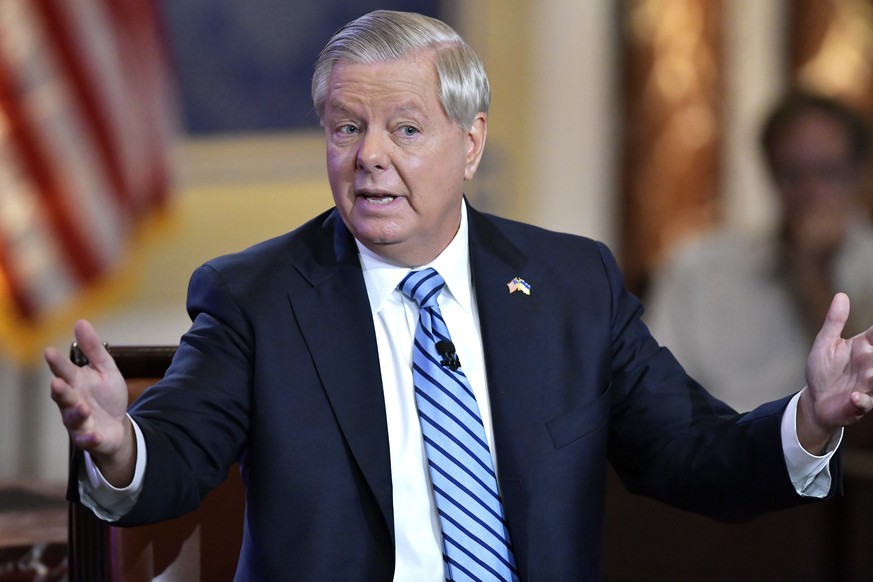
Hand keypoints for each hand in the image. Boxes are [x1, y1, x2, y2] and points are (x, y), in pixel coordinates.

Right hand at [44, 320, 135, 484]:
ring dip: (76, 413)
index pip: (64, 371)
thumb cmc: (106, 396)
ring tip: (83, 407)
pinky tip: (95, 435)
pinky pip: (88, 439)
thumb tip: (80, 322)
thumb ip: (93, 349)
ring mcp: (79, 421)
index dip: (56, 362)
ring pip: (73, 418)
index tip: (49, 351)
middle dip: (60, 390)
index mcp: (75, 383)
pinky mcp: (89, 438)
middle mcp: (72, 402)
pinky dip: (91, 438)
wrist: (117, 427)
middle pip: (63, 396)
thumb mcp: (105, 369)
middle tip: (57, 382)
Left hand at [797, 293, 872, 452]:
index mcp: (864, 347)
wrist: (815, 400)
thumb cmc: (823, 369)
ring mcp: (867, 385)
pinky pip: (864, 403)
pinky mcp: (859, 404)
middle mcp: (871, 365)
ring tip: (869, 373)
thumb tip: (842, 295)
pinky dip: (861, 401)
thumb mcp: (825, 343)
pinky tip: (855, 396)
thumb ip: (835, 321)